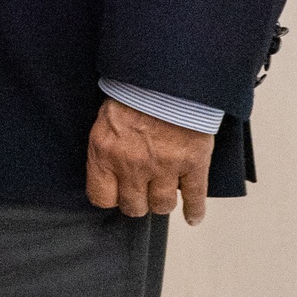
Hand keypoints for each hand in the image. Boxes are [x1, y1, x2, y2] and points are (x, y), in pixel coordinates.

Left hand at [87, 97, 217, 223]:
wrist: (167, 79)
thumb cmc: (133, 95)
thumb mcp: (105, 122)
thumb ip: (107, 150)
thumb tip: (111, 174)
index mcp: (105, 154)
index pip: (101, 198)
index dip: (110, 198)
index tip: (116, 194)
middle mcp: (133, 166)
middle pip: (134, 206)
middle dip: (137, 202)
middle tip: (142, 194)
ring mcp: (165, 167)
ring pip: (162, 205)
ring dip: (162, 202)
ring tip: (163, 195)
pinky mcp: (193, 164)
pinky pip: (195, 197)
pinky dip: (195, 210)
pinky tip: (193, 217)